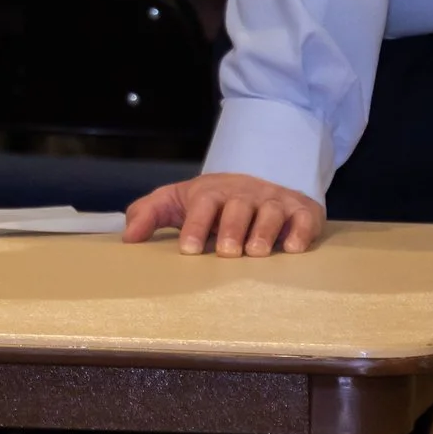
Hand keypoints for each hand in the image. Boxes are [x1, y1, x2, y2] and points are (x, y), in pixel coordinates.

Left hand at [123, 172, 325, 256]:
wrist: (256, 180)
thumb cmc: (211, 201)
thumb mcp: (175, 202)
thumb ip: (149, 214)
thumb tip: (128, 237)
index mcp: (212, 193)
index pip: (203, 204)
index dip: (196, 225)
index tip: (189, 250)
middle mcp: (244, 195)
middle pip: (238, 206)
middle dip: (232, 229)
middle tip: (226, 252)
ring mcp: (273, 201)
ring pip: (271, 211)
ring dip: (264, 231)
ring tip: (256, 253)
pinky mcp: (300, 211)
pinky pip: (304, 218)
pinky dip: (300, 231)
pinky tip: (292, 248)